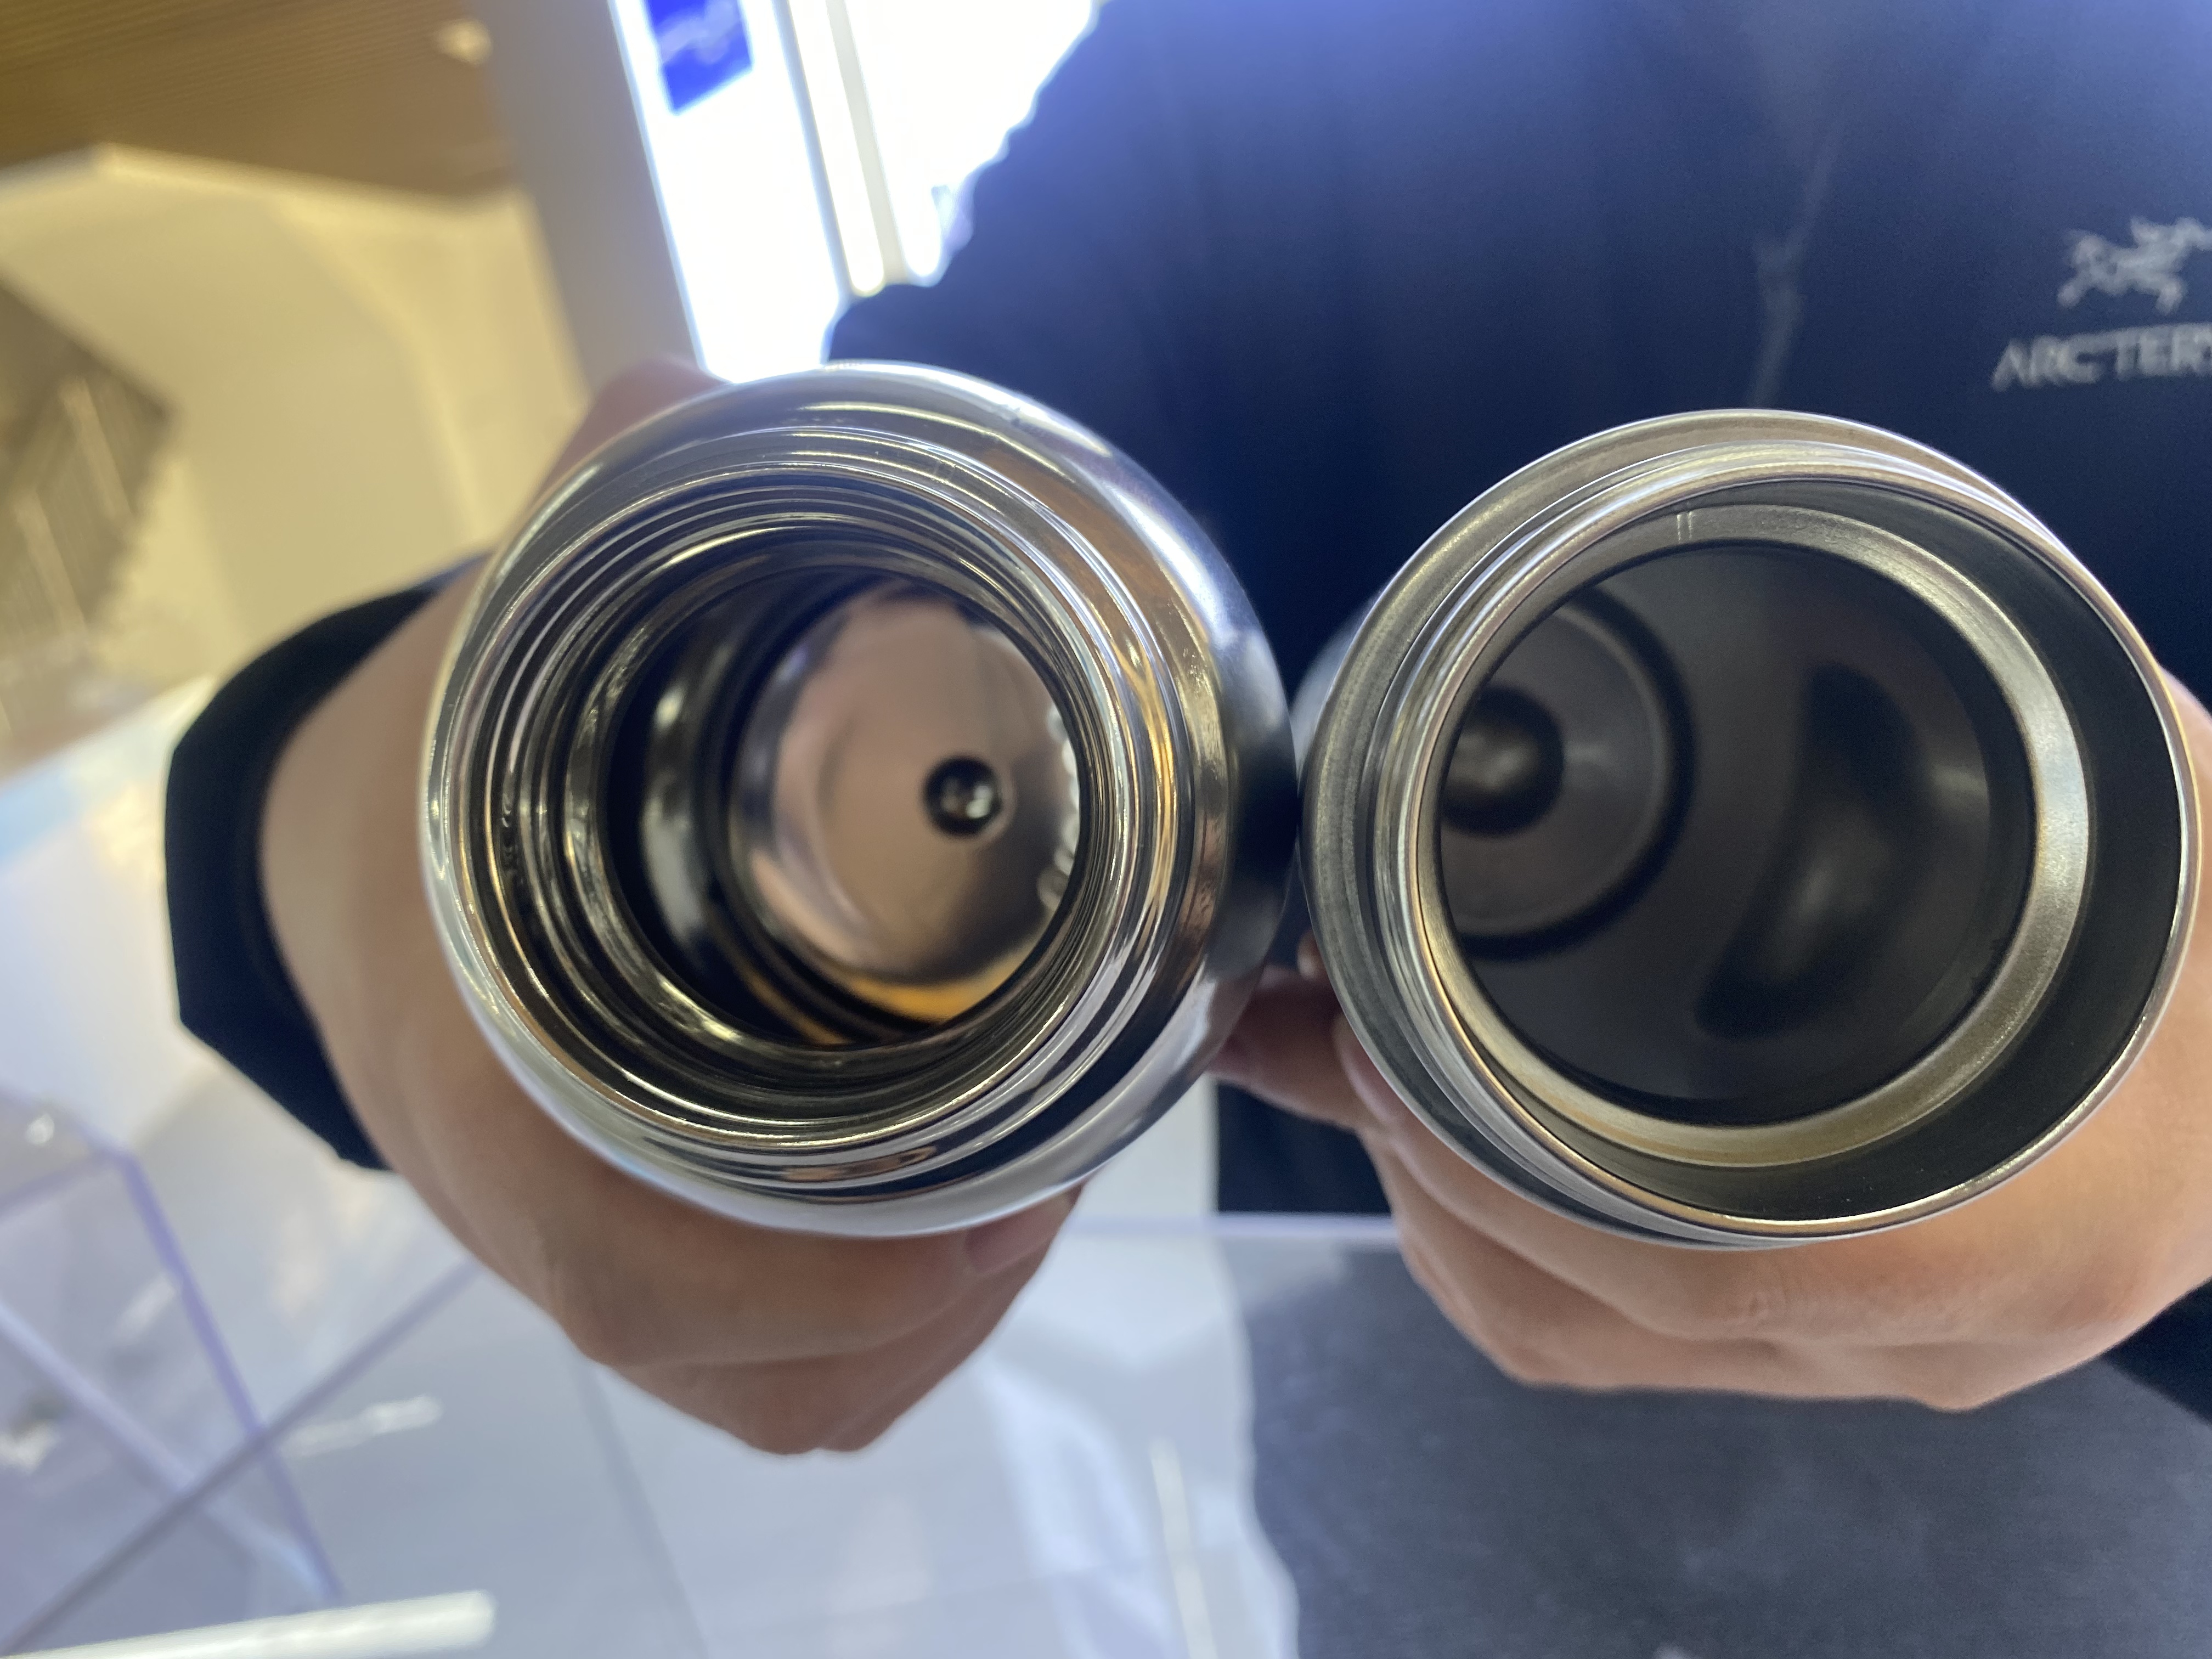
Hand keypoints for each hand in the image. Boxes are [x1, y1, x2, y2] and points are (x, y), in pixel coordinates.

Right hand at [262, 361, 1072, 1452]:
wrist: (343, 852)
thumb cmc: (443, 755)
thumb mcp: (520, 622)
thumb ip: (615, 497)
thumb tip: (704, 408)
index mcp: (490, 1078)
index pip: (640, 1262)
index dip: (841, 1276)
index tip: (1010, 1194)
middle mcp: (518, 1204)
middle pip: (744, 1356)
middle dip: (929, 1290)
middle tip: (1057, 1159)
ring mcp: (560, 1254)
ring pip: (767, 1393)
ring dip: (914, 1330)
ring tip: (1023, 1202)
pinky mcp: (602, 1263)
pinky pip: (746, 1387)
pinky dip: (859, 1351)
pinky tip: (945, 1246)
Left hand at [1214, 688, 2211, 1410]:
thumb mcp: (2124, 778)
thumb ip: (1955, 725)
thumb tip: (1786, 598)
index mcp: (2013, 1217)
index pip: (1687, 1266)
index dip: (1494, 1168)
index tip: (1380, 1046)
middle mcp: (1938, 1332)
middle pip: (1590, 1312)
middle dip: (1420, 1167)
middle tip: (1326, 1028)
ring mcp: (1884, 1359)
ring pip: (1581, 1341)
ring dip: (1442, 1208)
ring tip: (1355, 1069)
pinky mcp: (1840, 1346)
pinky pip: (1620, 1343)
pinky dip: (1506, 1247)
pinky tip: (1454, 1143)